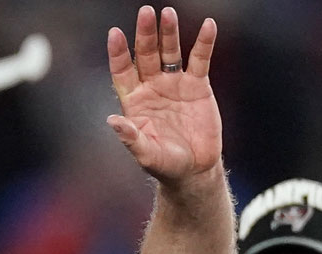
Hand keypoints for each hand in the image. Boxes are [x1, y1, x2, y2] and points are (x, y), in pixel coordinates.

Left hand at [106, 6, 221, 186]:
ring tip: (168, 14)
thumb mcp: (146, 155)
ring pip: (170, 52)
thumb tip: (112, 120)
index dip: (118, 53)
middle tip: (146, 13)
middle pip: (146, 55)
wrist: (194, 169)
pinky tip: (209, 25)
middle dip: (145, 34)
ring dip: (169, 32)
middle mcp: (152, 87)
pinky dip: (204, 43)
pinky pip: (200, 59)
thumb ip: (131, 138)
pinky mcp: (198, 85)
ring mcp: (175, 83)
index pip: (123, 71)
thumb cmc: (166, 164)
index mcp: (135, 101)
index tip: (115, 34)